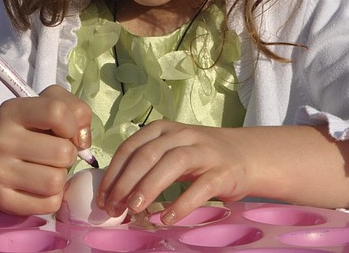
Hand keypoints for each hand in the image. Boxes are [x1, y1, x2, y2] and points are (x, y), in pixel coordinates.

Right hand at [0, 85, 92, 214]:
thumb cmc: (34, 132)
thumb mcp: (53, 106)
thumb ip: (77, 111)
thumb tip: (83, 142)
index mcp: (11, 111)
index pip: (56, 112)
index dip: (71, 124)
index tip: (65, 131)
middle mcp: (0, 141)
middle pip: (62, 152)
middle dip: (68, 154)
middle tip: (55, 154)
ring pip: (56, 181)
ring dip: (61, 176)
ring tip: (47, 169)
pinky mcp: (4, 200)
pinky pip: (50, 203)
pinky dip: (53, 197)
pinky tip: (40, 187)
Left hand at [95, 120, 251, 224]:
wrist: (244, 155)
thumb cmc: (199, 157)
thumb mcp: (170, 151)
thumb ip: (146, 164)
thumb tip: (114, 192)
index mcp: (163, 129)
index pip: (130, 148)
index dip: (113, 173)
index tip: (103, 197)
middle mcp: (182, 135)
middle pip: (147, 154)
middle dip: (125, 183)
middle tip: (113, 208)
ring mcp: (204, 152)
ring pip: (171, 164)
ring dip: (148, 187)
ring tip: (134, 209)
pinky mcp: (222, 172)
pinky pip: (200, 187)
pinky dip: (181, 204)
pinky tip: (166, 219)